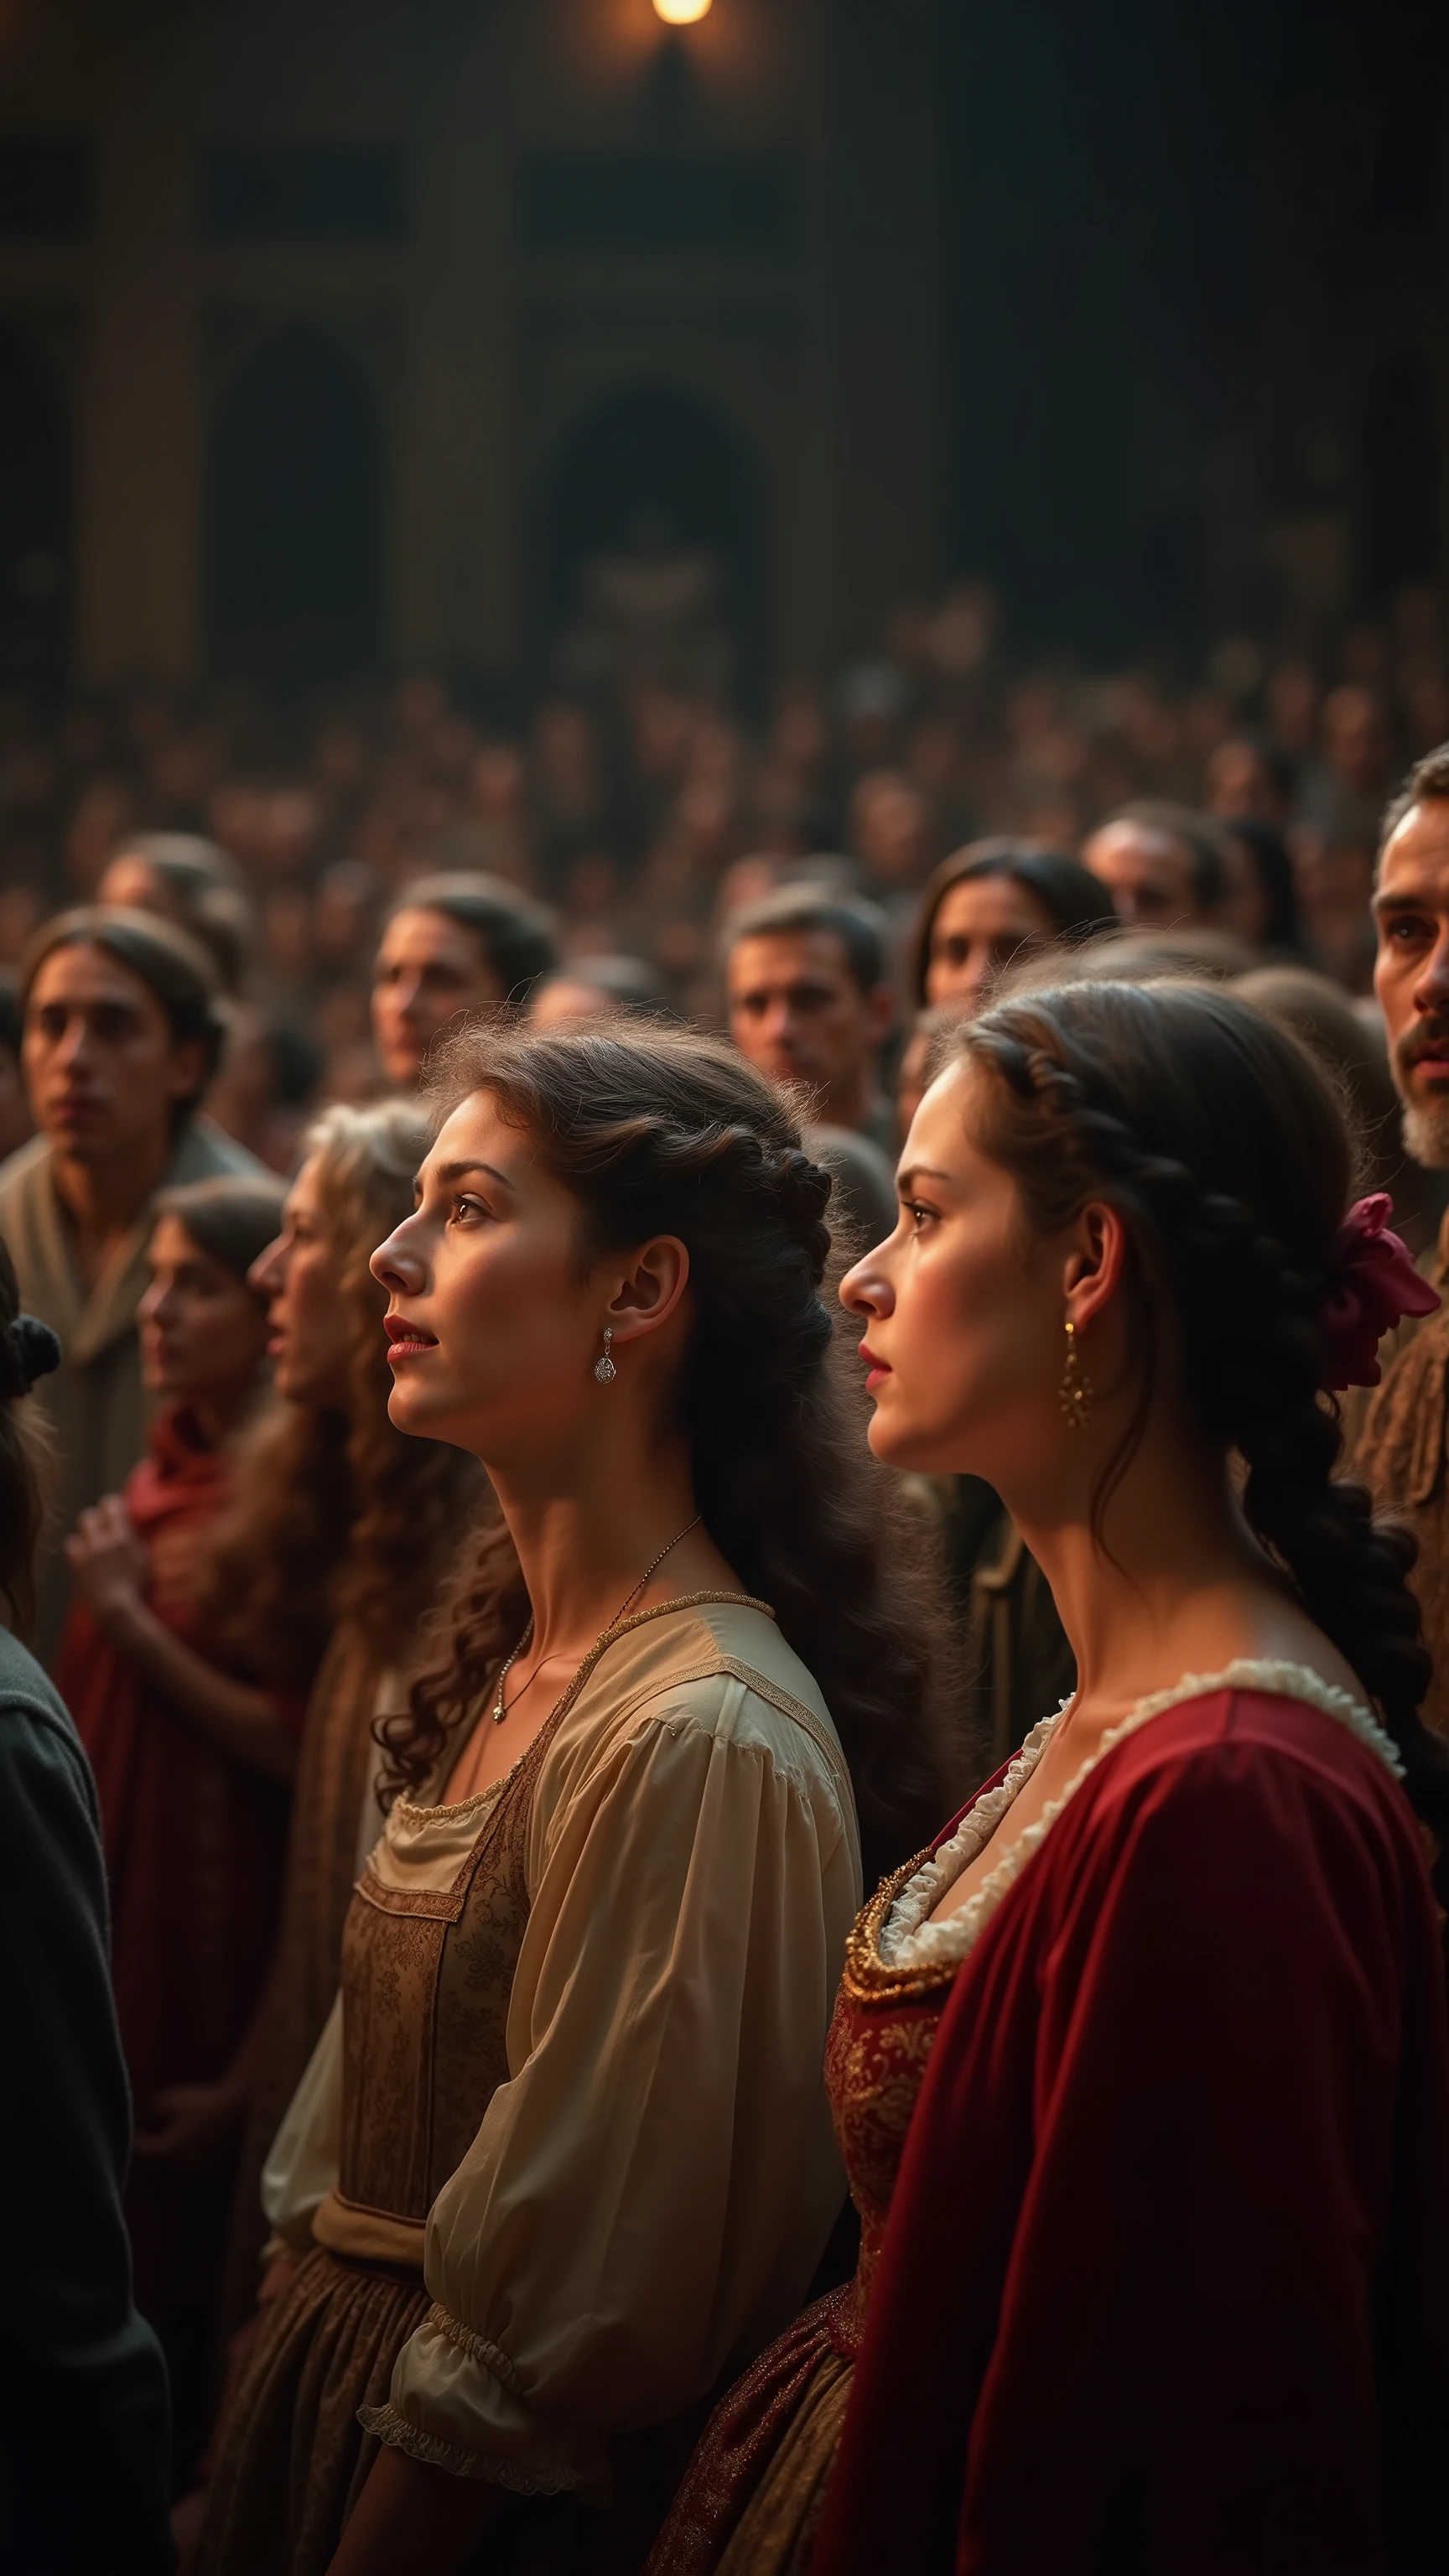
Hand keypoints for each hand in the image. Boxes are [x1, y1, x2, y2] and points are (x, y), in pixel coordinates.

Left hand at [64, 1495, 148, 1636]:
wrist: (115, 1608)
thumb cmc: (136, 1586)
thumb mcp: (145, 1560)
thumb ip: (136, 1540)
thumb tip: (130, 1527)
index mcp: (121, 1537)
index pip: (112, 1506)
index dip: (113, 1505)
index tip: (115, 1508)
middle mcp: (101, 1541)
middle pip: (90, 1516)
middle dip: (97, 1518)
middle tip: (103, 1525)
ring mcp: (86, 1553)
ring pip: (79, 1530)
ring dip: (87, 1533)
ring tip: (94, 1541)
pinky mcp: (76, 1564)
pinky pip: (71, 1545)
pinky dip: (77, 1547)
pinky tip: (84, 1553)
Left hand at [133, 2076, 246, 2177]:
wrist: (237, 2111)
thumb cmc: (201, 2104)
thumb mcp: (168, 2102)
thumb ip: (150, 2115)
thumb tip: (146, 2123)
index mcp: (162, 2153)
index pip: (138, 2150)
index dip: (138, 2135)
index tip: (142, 2124)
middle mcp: (175, 2170)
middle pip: (152, 2163)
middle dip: (150, 2149)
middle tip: (151, 2132)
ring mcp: (191, 2173)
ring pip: (169, 2168)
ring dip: (166, 2156)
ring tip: (169, 2136)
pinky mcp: (205, 2171)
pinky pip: (185, 2168)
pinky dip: (181, 2158)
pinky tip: (187, 2142)